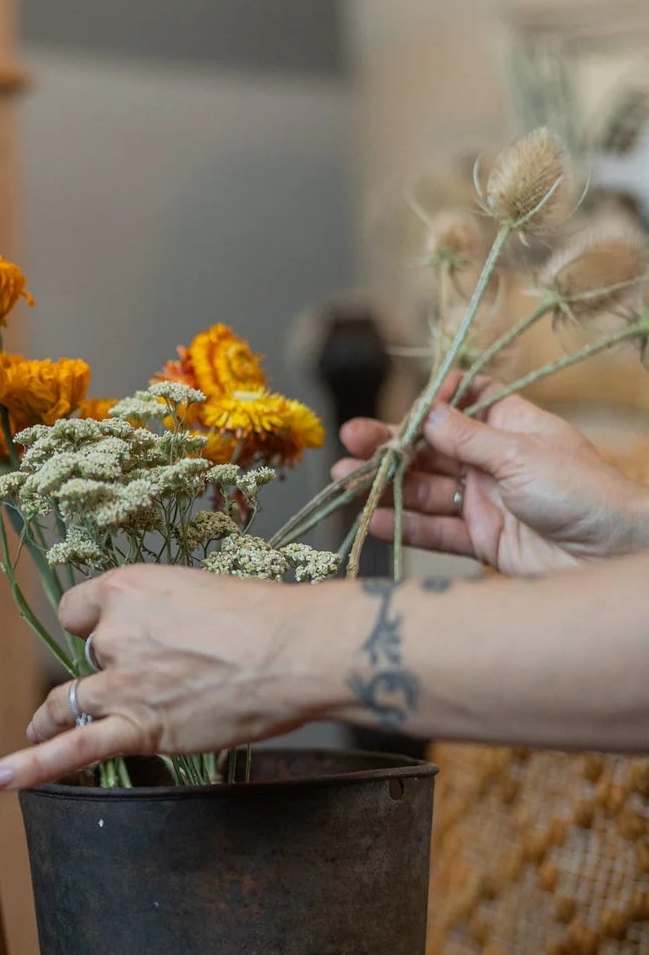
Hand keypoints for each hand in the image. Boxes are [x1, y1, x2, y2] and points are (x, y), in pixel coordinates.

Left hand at [0, 566, 318, 791]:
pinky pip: (73, 750)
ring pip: (68, 701)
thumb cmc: (265, 618)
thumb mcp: (201, 592)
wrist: (294, 651)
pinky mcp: (138, 727)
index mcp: (127, 588)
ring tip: (37, 728)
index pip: (80, 609)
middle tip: (139, 678)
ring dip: (51, 717)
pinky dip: (30, 766)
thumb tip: (169, 638)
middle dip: (105, 669)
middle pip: (86, 655)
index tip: (110, 631)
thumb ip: (168, 615)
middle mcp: (114, 632)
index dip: (95, 623)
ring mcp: (121, 682)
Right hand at [335, 394, 648, 576]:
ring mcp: (485, 501)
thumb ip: (467, 438)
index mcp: (513, 427)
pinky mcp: (482, 539)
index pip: (466, 401)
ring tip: (344, 479)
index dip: (436, 400)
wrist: (611, 554)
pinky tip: (374, 518)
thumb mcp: (520, 454)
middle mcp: (495, 461)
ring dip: (386, 484)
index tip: (409, 406)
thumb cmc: (581, 491)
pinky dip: (404, 525)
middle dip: (391, 444)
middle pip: (433, 447)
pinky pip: (435, 529)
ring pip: (426, 488)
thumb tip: (427, 412)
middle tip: (349, 439)